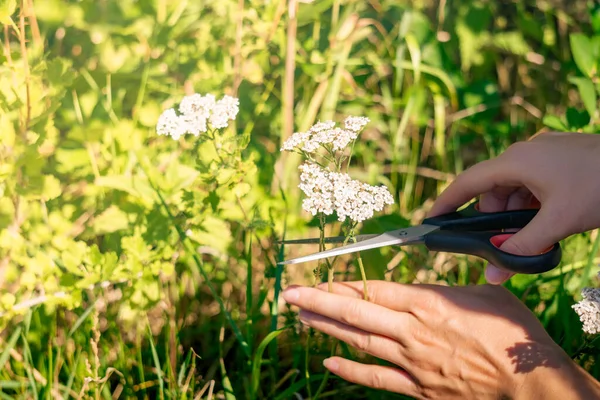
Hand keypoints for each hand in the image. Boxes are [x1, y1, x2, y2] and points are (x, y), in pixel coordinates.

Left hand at [283, 281, 599, 399]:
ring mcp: (412, 362)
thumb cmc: (513, 333)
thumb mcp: (486, 294)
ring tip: (301, 318)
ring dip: (326, 329)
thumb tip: (432, 282)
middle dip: (318, 302)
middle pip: (356, 314)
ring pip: (359, 342)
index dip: (342, 285)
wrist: (530, 383)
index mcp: (428, 304)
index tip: (318, 279)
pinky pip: (375, 380)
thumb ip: (451, 286)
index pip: (373, 291)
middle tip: (289, 295)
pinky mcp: (417, 388)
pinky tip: (328, 362)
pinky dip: (350, 370)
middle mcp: (413, 332)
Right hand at [429, 132, 599, 283]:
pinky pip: (533, 182)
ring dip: (516, 212)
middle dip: (494, 218)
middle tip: (504, 243)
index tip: (431, 220)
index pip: (468, 182)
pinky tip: (549, 218)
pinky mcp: (559, 158)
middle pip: (493, 188)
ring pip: (514, 187)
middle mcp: (525, 152)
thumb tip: (494, 274)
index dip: (448, 202)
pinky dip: (533, 203)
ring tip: (536, 232)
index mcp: (517, 160)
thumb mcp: (558, 222)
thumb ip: (522, 248)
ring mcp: (544, 152)